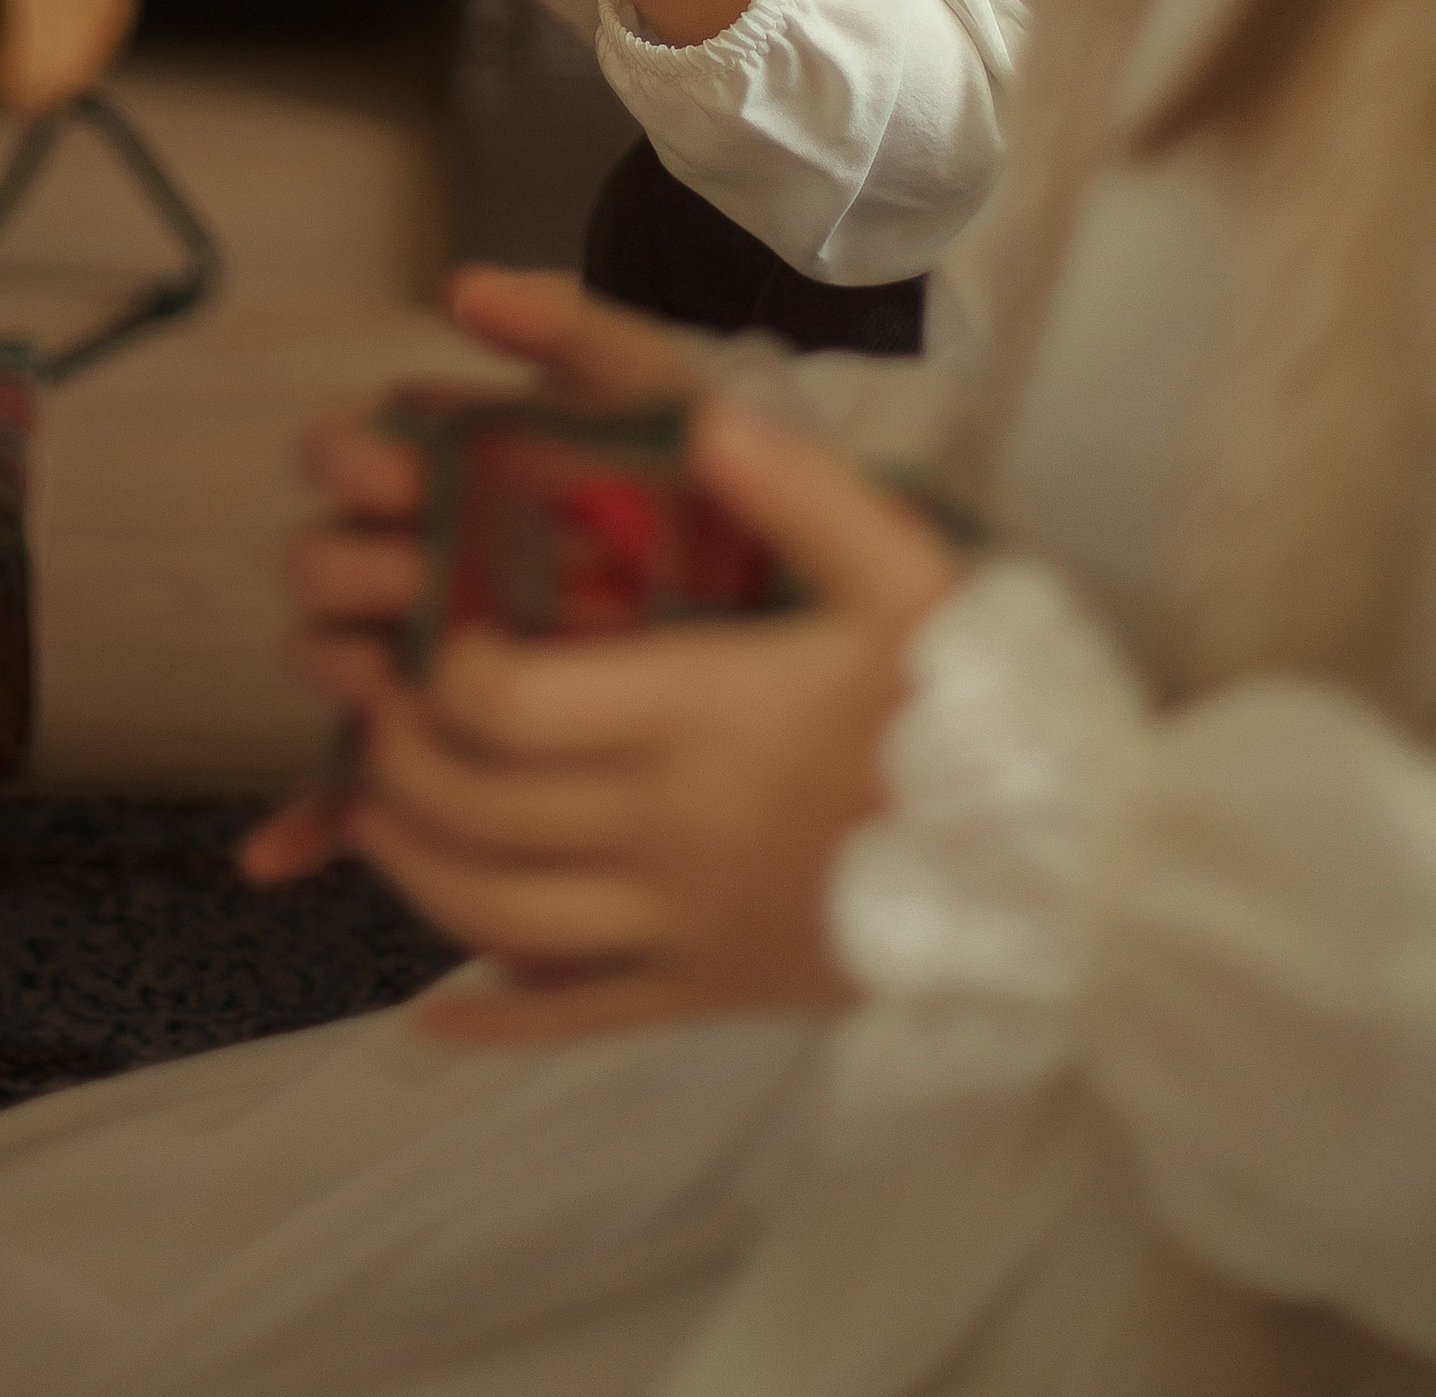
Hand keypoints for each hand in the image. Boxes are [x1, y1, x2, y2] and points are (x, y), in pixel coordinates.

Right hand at [238, 271, 710, 887]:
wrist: (806, 606)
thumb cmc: (720, 484)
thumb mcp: (657, 387)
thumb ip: (567, 322)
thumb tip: (457, 286)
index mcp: (458, 469)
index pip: (354, 455)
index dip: (354, 459)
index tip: (394, 473)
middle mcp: (430, 559)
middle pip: (332, 558)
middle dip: (345, 564)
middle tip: (397, 579)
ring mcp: (441, 658)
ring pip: (341, 665)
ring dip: (336, 672)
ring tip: (379, 689)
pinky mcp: (466, 748)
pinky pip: (370, 789)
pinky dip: (320, 820)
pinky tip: (285, 856)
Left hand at [349, 399, 961, 1041]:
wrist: (1063, 881)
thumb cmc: (983, 713)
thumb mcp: (908, 570)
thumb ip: (803, 490)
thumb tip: (708, 413)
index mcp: (700, 713)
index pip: (505, 697)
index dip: (436, 664)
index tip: (423, 625)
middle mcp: (669, 828)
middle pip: (474, 804)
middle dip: (396, 751)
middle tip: (371, 700)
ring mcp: (683, 926)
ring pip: (493, 915)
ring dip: (409, 864)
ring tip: (373, 803)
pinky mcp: (708, 996)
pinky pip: (575, 1020)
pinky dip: (491, 1022)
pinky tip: (433, 1018)